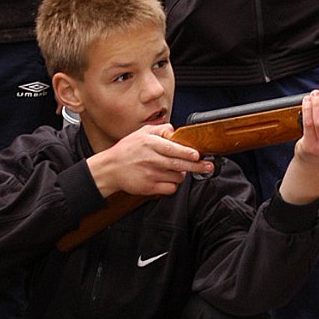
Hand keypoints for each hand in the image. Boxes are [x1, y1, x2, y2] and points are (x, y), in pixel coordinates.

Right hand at [88, 125, 214, 197]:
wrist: (110, 169)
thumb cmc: (127, 150)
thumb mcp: (141, 133)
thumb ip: (160, 130)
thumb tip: (176, 131)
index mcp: (150, 144)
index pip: (172, 149)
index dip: (187, 153)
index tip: (197, 155)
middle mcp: (151, 159)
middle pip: (179, 164)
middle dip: (197, 166)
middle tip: (208, 166)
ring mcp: (150, 175)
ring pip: (177, 177)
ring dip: (181, 174)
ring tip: (176, 169)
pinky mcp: (149, 188)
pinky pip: (170, 188)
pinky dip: (173, 185)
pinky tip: (168, 179)